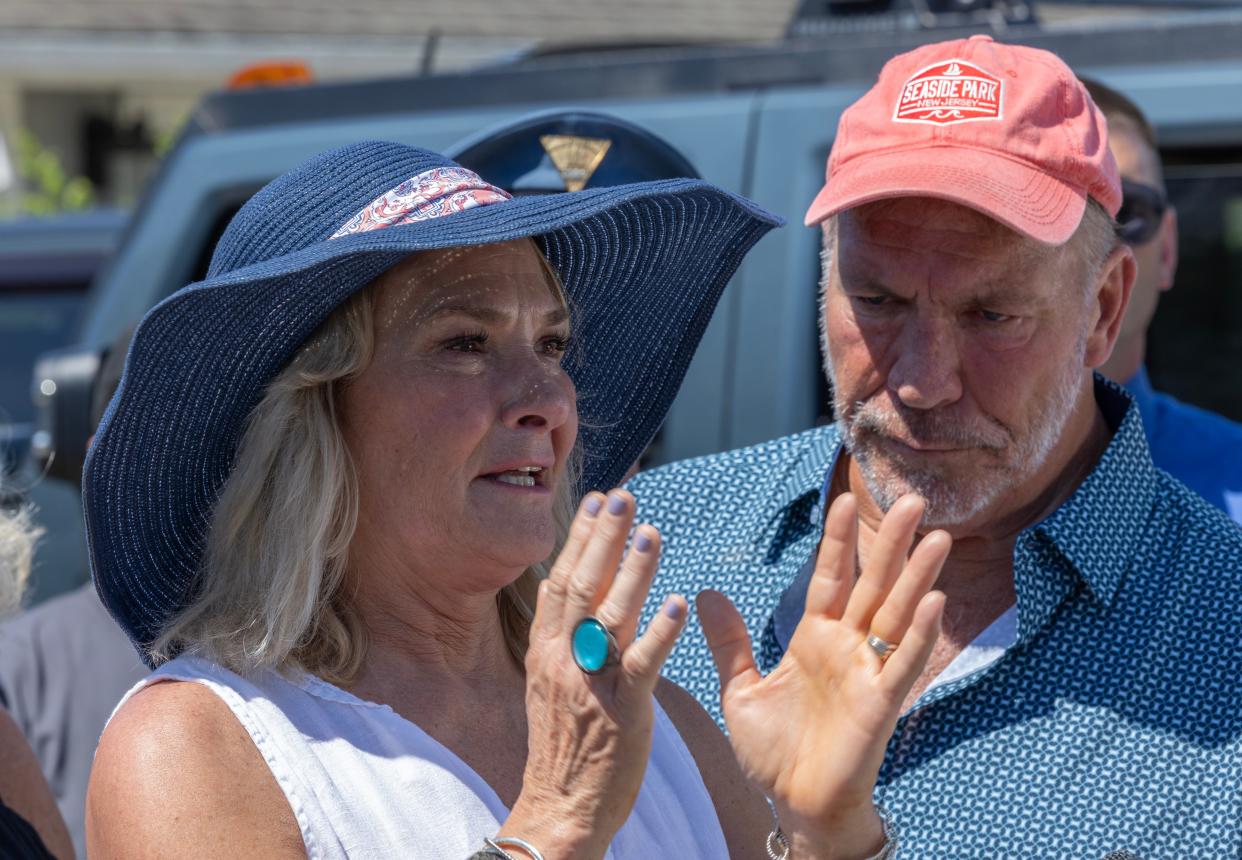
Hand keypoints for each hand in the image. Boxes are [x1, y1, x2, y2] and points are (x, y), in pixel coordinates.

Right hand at [501, 490, 686, 859]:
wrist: (560, 807)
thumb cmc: (562, 745)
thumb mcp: (547, 682)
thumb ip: (556, 635)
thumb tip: (557, 588)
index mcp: (546, 651)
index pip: (560, 582)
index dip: (578, 539)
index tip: (595, 500)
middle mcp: (564, 660)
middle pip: (582, 587)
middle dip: (602, 539)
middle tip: (622, 497)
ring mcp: (591, 683)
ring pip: (612, 617)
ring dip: (633, 572)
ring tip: (651, 532)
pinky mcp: (622, 710)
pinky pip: (642, 664)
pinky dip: (660, 631)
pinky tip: (678, 602)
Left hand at [698, 493, 948, 859]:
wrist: (793, 805)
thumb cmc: (773, 753)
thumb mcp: (741, 690)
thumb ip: (730, 643)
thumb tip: (706, 594)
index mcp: (814, 639)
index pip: (830, 578)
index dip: (837, 542)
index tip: (843, 502)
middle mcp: (847, 649)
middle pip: (873, 584)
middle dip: (891, 542)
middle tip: (912, 499)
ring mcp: (867, 673)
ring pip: (896, 614)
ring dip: (917, 576)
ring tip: (937, 536)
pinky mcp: (880, 704)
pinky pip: (903, 663)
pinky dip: (918, 634)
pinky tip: (934, 601)